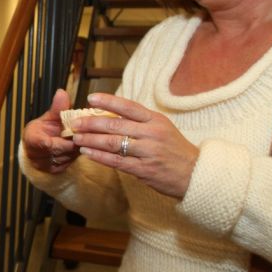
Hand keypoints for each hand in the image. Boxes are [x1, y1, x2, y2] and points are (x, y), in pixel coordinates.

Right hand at [22, 89, 79, 172]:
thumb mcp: (48, 117)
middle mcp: (38, 156)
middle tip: (88, 130)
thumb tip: (62, 93)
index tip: (75, 130)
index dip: (63, 138)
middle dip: (75, 140)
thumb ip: (56, 108)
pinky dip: (78, 153)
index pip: (47, 143)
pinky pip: (71, 162)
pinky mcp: (56, 171)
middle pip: (62, 150)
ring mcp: (47, 165)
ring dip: (78, 147)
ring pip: (69, 156)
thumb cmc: (42, 129)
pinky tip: (83, 145)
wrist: (37, 147)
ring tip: (87, 136)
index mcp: (32, 140)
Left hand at [70, 93, 198, 198]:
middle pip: (115, 125)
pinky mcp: (144, 170)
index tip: (90, 98)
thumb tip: (111, 114)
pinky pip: (116, 161)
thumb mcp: (162, 128)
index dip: (108, 101)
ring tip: (76, 138)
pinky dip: (99, 156)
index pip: (128, 107)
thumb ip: (140, 121)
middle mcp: (152, 133)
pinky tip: (87, 153)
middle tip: (75, 122)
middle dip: (91, 123)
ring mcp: (148, 152)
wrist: (196, 173)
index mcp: (156, 120)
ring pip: (113, 143)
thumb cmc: (174, 149)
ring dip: (91, 140)